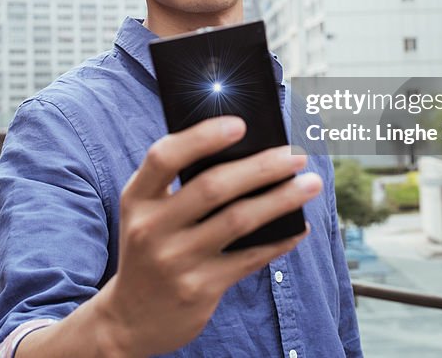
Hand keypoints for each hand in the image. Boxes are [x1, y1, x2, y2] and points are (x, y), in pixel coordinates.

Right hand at [96, 115, 320, 356]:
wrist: (131, 318)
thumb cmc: (151, 246)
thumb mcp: (147, 212)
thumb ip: (179, 183)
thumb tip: (245, 150)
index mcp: (136, 198)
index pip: (164, 157)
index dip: (201, 137)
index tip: (240, 124)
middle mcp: (151, 228)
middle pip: (213, 187)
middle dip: (261, 167)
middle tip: (296, 155)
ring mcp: (176, 261)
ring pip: (238, 220)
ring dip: (281, 199)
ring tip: (310, 183)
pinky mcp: (199, 289)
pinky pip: (249, 258)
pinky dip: (279, 239)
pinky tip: (299, 227)